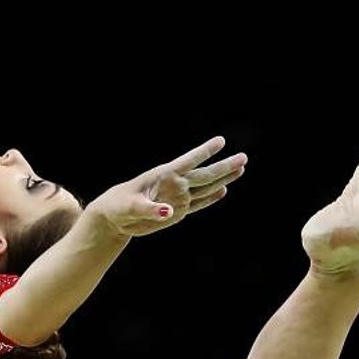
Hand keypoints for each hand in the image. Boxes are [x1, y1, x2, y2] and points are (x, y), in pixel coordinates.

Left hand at [89, 136, 247, 238]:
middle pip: (204, 174)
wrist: (114, 217)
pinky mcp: (178, 211)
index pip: (188, 161)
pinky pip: (198, 203)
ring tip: (241, 168)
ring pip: (206, 187)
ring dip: (223, 178)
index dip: (204, 151)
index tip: (220, 140)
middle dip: (224, 166)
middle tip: (244, 157)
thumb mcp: (129, 207)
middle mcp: (174, 184)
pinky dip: (211, 198)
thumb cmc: (118, 206)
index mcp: (163, 175)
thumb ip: (148, 209)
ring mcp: (178, 197)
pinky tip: (223, 191)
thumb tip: (169, 213)